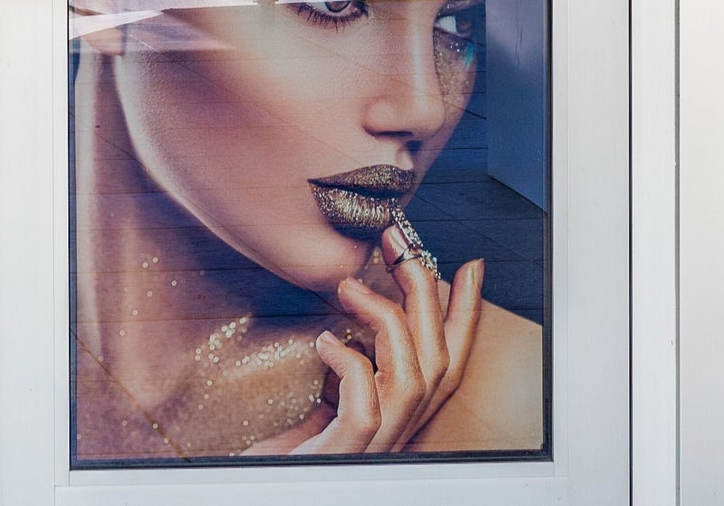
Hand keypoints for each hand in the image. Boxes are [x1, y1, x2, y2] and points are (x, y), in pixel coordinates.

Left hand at [257, 246, 485, 454]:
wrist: (254, 488)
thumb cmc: (284, 453)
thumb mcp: (320, 404)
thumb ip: (345, 372)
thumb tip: (350, 316)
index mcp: (397, 418)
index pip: (448, 362)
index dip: (466, 315)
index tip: (469, 266)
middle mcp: (396, 436)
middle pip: (437, 360)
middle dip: (425, 293)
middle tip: (397, 242)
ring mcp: (372, 449)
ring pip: (413, 380)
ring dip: (387, 321)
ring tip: (349, 285)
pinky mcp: (340, 457)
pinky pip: (365, 410)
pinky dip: (352, 368)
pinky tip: (325, 343)